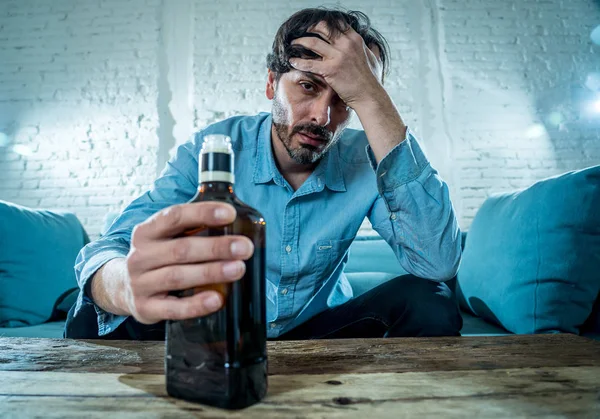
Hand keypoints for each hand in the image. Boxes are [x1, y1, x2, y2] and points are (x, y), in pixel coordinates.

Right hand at [123, 202, 253, 323]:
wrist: (122, 287)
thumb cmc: (159, 257)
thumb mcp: (166, 238)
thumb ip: (192, 228)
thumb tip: (237, 222)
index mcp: (146, 232)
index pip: (174, 216)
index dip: (203, 213)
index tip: (230, 214)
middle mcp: (140, 256)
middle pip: (181, 249)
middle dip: (216, 247)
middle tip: (245, 247)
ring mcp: (140, 283)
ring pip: (177, 277)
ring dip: (211, 272)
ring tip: (238, 269)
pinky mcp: (145, 308)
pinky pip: (173, 308)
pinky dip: (196, 305)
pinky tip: (216, 300)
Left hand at [289, 21, 383, 107]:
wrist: (368, 95)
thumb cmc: (371, 79)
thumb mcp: (372, 58)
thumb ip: (367, 48)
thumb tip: (369, 43)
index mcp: (355, 39)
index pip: (336, 23)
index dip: (323, 23)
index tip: (315, 26)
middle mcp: (346, 44)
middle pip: (322, 28)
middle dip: (309, 28)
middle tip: (301, 32)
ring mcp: (337, 56)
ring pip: (312, 42)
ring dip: (299, 42)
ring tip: (293, 44)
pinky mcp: (330, 70)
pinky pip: (309, 63)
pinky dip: (298, 62)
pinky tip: (292, 61)